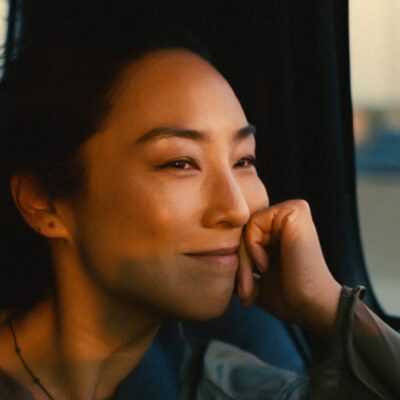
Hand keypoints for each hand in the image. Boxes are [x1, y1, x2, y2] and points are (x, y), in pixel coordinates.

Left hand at [236, 199, 341, 335]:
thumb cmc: (287, 295)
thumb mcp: (257, 275)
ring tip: (259, 278)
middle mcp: (287, 214)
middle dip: (240, 262)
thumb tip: (213, 254)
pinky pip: (253, 225)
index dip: (240, 260)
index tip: (245, 289)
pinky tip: (267, 265)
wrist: (311, 306)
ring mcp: (291, 210)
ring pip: (245, 228)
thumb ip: (242, 260)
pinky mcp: (294, 211)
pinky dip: (254, 249)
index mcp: (281, 227)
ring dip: (245, 259)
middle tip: (246, 290)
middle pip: (242, 230)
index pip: (243, 233)